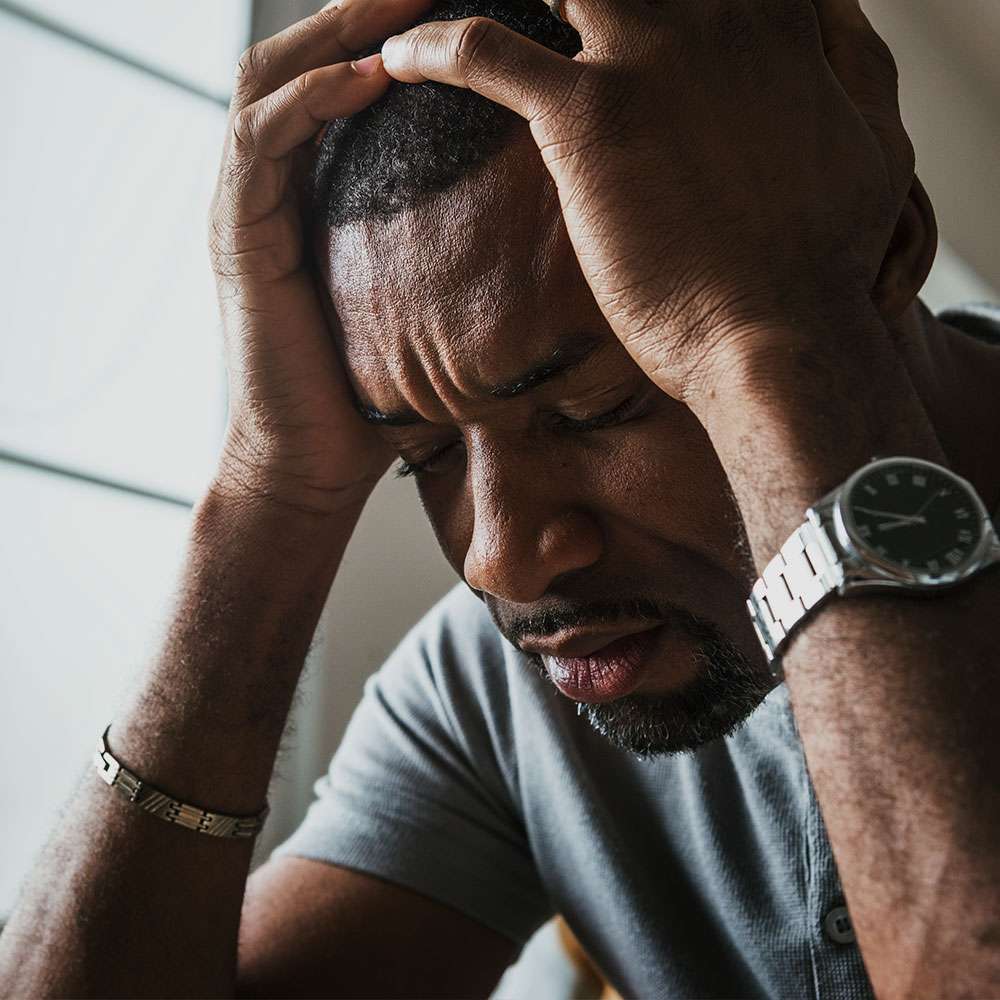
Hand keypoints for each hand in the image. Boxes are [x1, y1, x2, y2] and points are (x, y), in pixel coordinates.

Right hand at [208, 0, 431, 514]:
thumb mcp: (423, 307)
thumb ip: (452, 258)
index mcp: (315, 192)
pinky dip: (310, 100)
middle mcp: (275, 185)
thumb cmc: (375, 394)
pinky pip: (261, 142)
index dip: (392, 34)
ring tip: (402, 5)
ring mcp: (248, 206)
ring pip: (272, 79)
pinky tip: (366, 77)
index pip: (343, 81)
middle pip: (306, 59)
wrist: (315, 462)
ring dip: (336, 32)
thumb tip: (540, 235)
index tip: (459, 8)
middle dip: (366, 11)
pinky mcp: (236, 236)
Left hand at [380, 0, 915, 404]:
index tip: (599, 14)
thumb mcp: (874, 143)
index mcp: (774, 14)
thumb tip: (830, 33)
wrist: (781, 333)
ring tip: (426, 14)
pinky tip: (401, 62)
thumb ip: (849, 71)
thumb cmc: (828, 260)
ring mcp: (649, 56)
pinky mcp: (591, 116)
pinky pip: (484, 52)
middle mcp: (711, 13)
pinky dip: (434, 49)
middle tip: (535, 17)